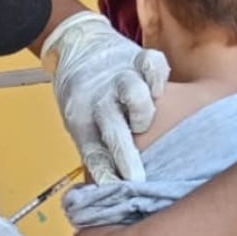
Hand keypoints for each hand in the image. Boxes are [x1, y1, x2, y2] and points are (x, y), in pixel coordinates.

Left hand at [43, 12, 168, 182]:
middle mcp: (102, 101)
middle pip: (113, 129)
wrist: (76, 45)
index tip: (118, 191)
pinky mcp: (135, 59)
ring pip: (133, 94)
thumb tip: (109, 188)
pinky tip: (160, 87)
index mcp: (84, 120)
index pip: (95, 153)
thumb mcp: (81, 124)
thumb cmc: (84, 95)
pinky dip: (156, 74)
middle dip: (125, 154)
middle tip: (136, 174)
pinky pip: (151, 63)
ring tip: (144, 121)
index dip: (107, 173)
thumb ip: (96, 153)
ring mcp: (120, 79)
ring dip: (140, 110)